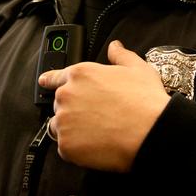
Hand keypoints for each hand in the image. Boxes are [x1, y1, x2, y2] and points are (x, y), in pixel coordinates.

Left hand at [38, 40, 169, 171]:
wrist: (152, 133)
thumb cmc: (145, 101)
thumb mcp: (137, 68)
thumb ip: (120, 56)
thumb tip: (114, 46)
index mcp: (80, 74)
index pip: (55, 77)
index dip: (51, 80)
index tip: (44, 82)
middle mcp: (66, 95)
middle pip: (60, 104)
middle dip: (73, 110)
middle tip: (95, 117)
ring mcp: (64, 121)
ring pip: (59, 126)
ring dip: (72, 129)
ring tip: (96, 133)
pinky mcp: (66, 145)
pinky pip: (66, 148)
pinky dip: (77, 149)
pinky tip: (96, 146)